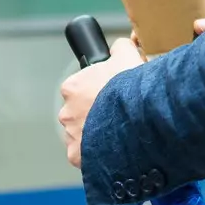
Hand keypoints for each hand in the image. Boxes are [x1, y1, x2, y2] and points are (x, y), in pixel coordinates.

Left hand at [58, 37, 141, 168]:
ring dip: (95, 136)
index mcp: (73, 87)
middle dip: (94, 116)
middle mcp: (66, 112)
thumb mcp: (128, 56)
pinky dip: (97, 155)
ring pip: (82, 136)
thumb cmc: (130, 88)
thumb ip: (120, 48)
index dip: (98, 92)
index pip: (80, 89)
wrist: (138, 116)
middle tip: (117, 117)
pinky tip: (115, 150)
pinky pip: (86, 157)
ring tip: (119, 135)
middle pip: (79, 114)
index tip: (111, 96)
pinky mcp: (78, 156)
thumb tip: (119, 46)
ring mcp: (71, 136)